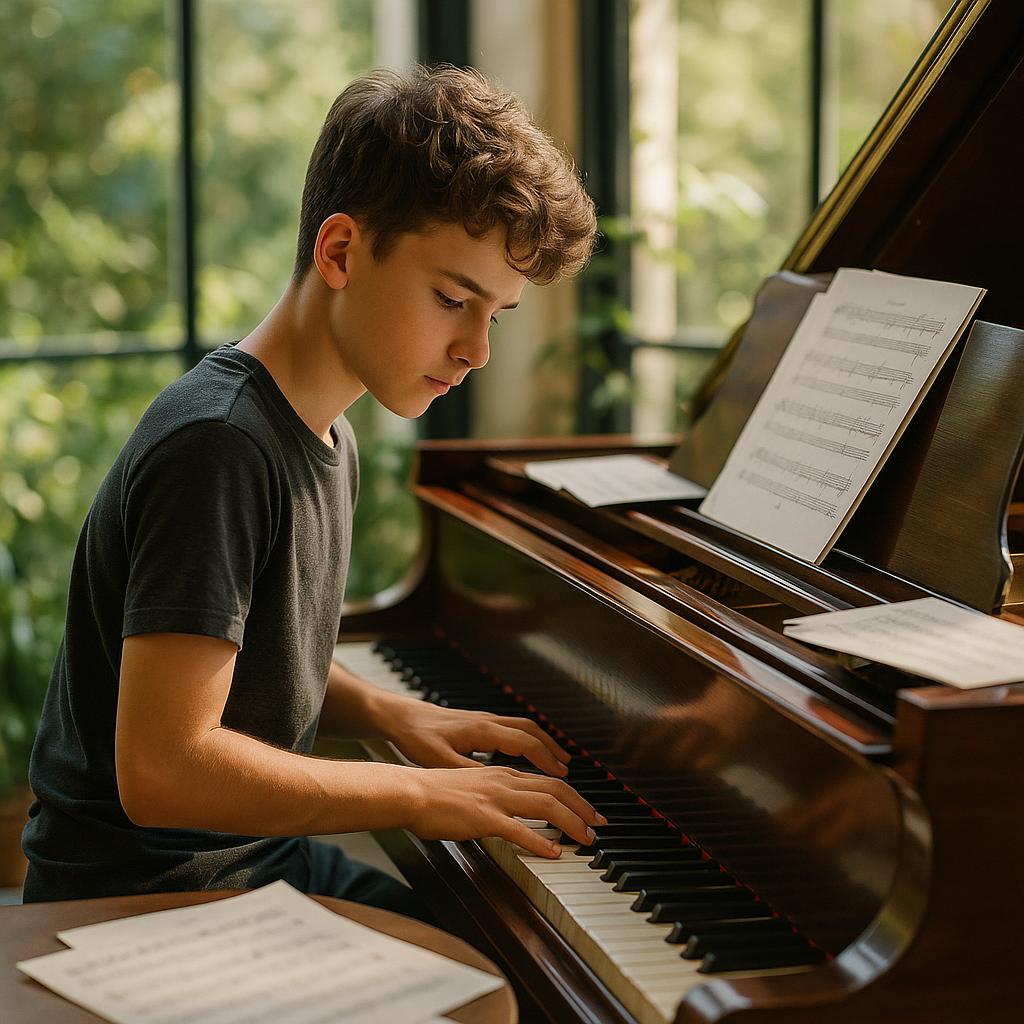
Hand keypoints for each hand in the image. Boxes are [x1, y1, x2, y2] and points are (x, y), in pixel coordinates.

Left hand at [383, 698, 570, 776]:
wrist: (399, 716)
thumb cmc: (416, 737)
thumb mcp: (440, 759)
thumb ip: (468, 770)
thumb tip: (495, 782)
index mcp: (482, 729)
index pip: (524, 741)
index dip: (545, 758)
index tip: (562, 773)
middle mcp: (487, 721)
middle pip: (531, 731)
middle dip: (552, 748)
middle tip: (569, 767)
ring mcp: (483, 720)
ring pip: (522, 727)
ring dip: (542, 743)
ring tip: (557, 761)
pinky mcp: (476, 724)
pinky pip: (511, 729)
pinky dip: (527, 741)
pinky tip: (526, 755)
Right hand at [406, 765, 606, 857]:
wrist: (410, 791)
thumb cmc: (434, 793)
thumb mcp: (472, 788)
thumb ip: (494, 796)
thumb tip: (510, 814)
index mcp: (502, 774)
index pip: (548, 781)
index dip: (573, 796)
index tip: (588, 811)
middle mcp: (504, 781)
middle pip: (556, 789)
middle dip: (583, 807)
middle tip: (599, 825)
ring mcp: (495, 798)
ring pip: (545, 805)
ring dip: (571, 822)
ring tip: (585, 839)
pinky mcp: (483, 817)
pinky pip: (519, 830)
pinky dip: (540, 842)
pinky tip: (553, 853)